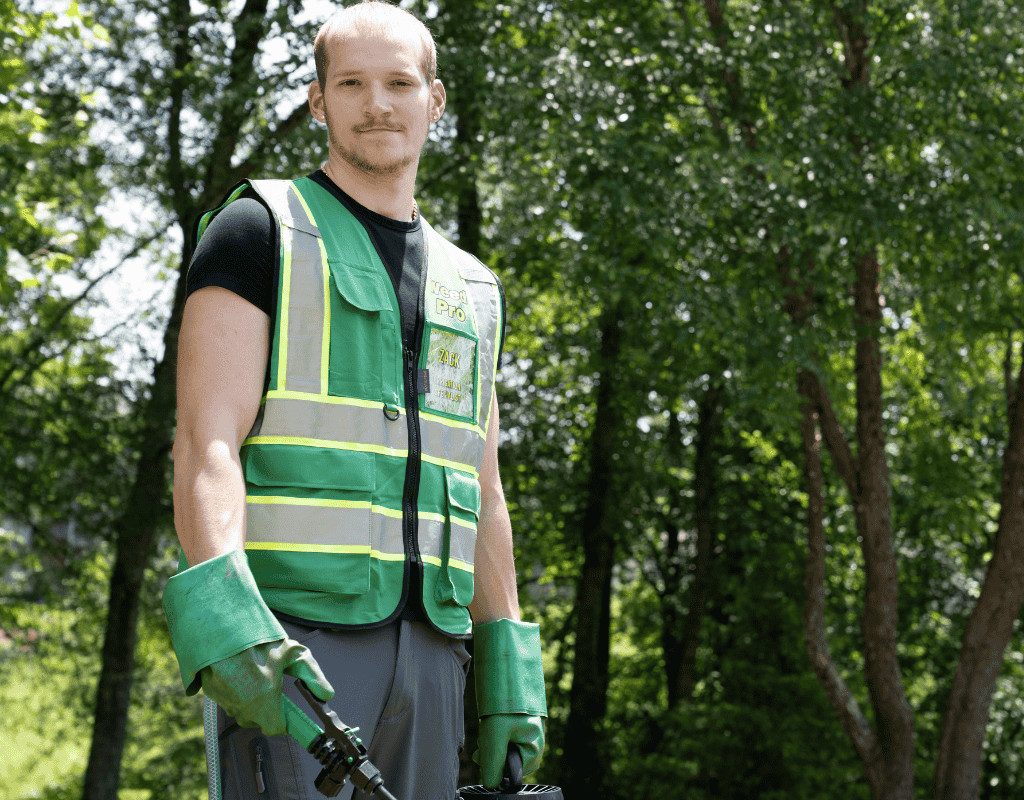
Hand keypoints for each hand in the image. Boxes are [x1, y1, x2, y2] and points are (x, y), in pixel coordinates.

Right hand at [200, 637, 333, 735]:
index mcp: (265, 699)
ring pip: (243, 712)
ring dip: (251, 701)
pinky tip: (240, 673)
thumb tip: (327, 695)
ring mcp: (226, 701)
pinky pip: (229, 701)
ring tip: (255, 674)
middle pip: (259, 721)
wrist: (222, 628)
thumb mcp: (292, 653)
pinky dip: (235, 693)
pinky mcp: (212, 694)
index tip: (290, 711)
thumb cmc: (259, 639)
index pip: (277, 728)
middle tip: (271, 686)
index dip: (285, 720)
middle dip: (267, 708)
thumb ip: (312, 675)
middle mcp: (244, 706)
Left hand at [473, 714, 544, 787]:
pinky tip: (491, 725)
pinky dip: (494, 735)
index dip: (495, 764)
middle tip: (484, 738)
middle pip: (508, 761)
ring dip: (491, 743)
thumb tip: (491, 785)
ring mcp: (529, 736)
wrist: (507, 678)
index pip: (512, 772)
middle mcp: (535, 744)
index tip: (486, 750)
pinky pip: (505, 740)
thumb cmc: (504, 707)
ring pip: (504, 750)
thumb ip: (493, 764)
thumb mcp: (494, 737)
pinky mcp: (521, 728)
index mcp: (535, 749)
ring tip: (487, 728)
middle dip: (492, 753)